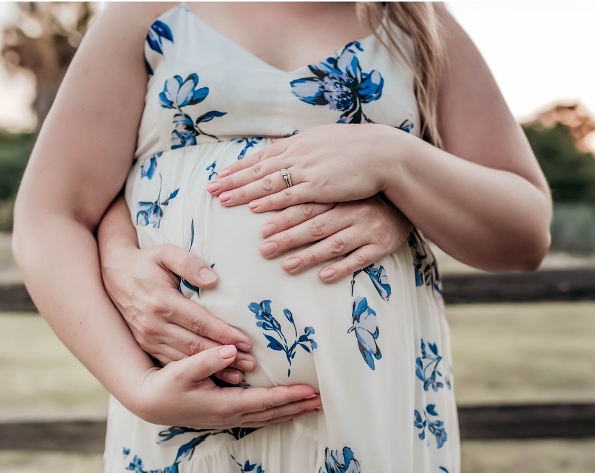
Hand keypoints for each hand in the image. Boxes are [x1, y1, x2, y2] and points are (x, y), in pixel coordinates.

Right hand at [100, 240, 255, 384]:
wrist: (113, 274)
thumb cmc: (146, 261)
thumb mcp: (166, 252)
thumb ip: (189, 262)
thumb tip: (213, 280)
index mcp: (161, 302)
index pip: (200, 322)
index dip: (224, 333)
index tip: (246, 342)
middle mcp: (153, 325)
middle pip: (195, 345)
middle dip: (225, 356)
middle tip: (251, 362)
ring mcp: (148, 338)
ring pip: (186, 359)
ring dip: (213, 370)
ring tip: (239, 374)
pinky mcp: (147, 345)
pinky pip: (174, 363)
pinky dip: (196, 372)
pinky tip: (214, 377)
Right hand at [136, 345, 321, 427]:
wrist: (149, 402)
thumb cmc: (165, 385)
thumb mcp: (182, 370)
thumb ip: (207, 359)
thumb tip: (233, 350)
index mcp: (223, 405)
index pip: (264, 401)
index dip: (288, 396)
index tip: (309, 391)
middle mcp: (229, 416)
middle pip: (271, 413)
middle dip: (297, 406)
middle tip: (321, 401)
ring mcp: (227, 419)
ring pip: (267, 417)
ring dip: (290, 411)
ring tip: (310, 406)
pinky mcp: (224, 416)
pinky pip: (258, 416)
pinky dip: (275, 413)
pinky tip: (284, 409)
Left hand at [206, 123, 396, 210]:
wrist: (384, 152)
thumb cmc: (359, 149)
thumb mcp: (326, 141)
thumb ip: (304, 147)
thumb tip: (284, 145)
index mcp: (300, 145)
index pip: (262, 156)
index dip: (239, 167)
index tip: (220, 174)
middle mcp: (299, 156)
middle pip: (259, 169)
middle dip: (232, 180)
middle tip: (210, 189)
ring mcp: (310, 172)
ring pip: (270, 184)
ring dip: (244, 193)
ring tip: (224, 201)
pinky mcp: (323, 188)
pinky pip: (291, 197)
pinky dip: (271, 202)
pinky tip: (256, 208)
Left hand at [258, 196, 411, 281]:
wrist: (407, 206)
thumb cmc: (366, 200)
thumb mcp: (342, 192)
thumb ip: (316, 196)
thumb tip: (278, 197)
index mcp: (340, 198)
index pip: (308, 207)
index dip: (284, 218)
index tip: (262, 229)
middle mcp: (352, 213)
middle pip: (316, 227)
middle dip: (289, 238)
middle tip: (265, 249)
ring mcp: (367, 230)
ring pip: (334, 244)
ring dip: (310, 256)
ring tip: (287, 266)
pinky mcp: (380, 247)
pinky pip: (360, 259)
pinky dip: (342, 267)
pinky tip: (324, 276)